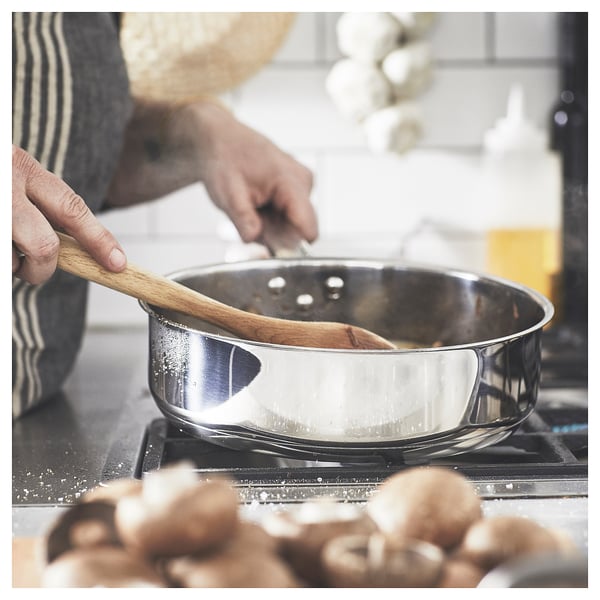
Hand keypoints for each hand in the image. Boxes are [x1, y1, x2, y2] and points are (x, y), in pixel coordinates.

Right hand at [12, 145, 126, 283]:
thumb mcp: (10, 171)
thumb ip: (35, 199)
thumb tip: (67, 244)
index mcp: (21, 167)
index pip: (73, 209)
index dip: (99, 240)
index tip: (117, 264)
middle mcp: (5, 184)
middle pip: (44, 246)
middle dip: (44, 269)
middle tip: (35, 271)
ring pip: (10, 261)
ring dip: (8, 265)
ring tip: (1, 248)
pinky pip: (0, 261)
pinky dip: (1, 263)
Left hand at [187, 102, 317, 242]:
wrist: (220, 141)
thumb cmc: (224, 159)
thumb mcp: (227, 193)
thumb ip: (243, 218)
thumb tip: (254, 237)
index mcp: (292, 182)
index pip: (309, 228)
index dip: (291, 247)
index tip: (269, 249)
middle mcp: (303, 183)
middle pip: (299, 231)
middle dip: (274, 237)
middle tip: (248, 223)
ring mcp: (301, 186)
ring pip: (292, 227)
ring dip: (271, 229)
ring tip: (249, 210)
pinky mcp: (296, 191)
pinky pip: (288, 218)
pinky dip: (270, 220)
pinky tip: (256, 207)